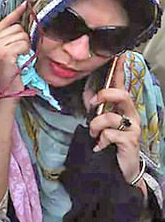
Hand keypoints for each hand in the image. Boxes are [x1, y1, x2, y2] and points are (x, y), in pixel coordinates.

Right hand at [0, 2, 27, 93]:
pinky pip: (23, 44)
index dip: (16, 12)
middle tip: (19, 53)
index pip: (6, 20)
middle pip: (18, 28)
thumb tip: (22, 25)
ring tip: (18, 58)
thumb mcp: (6, 52)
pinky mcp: (4, 52)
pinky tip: (19, 61)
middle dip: (23, 39)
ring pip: (22, 36)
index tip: (25, 4)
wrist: (3, 92)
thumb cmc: (8, 73)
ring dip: (25, 47)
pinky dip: (25, 52)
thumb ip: (10, 38)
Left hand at [87, 54, 143, 184]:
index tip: (119, 55)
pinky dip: (100, 140)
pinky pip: (109, 134)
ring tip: (95, 135)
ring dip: (95, 126)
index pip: (121, 85)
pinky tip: (101, 146)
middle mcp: (131, 114)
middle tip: (93, 106)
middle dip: (104, 96)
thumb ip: (97, 108)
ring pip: (110, 117)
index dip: (120, 70)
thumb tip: (89, 96)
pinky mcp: (130, 141)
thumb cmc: (111, 141)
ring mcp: (132, 127)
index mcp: (123, 107)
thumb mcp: (101, 122)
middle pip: (122, 94)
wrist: (122, 167)